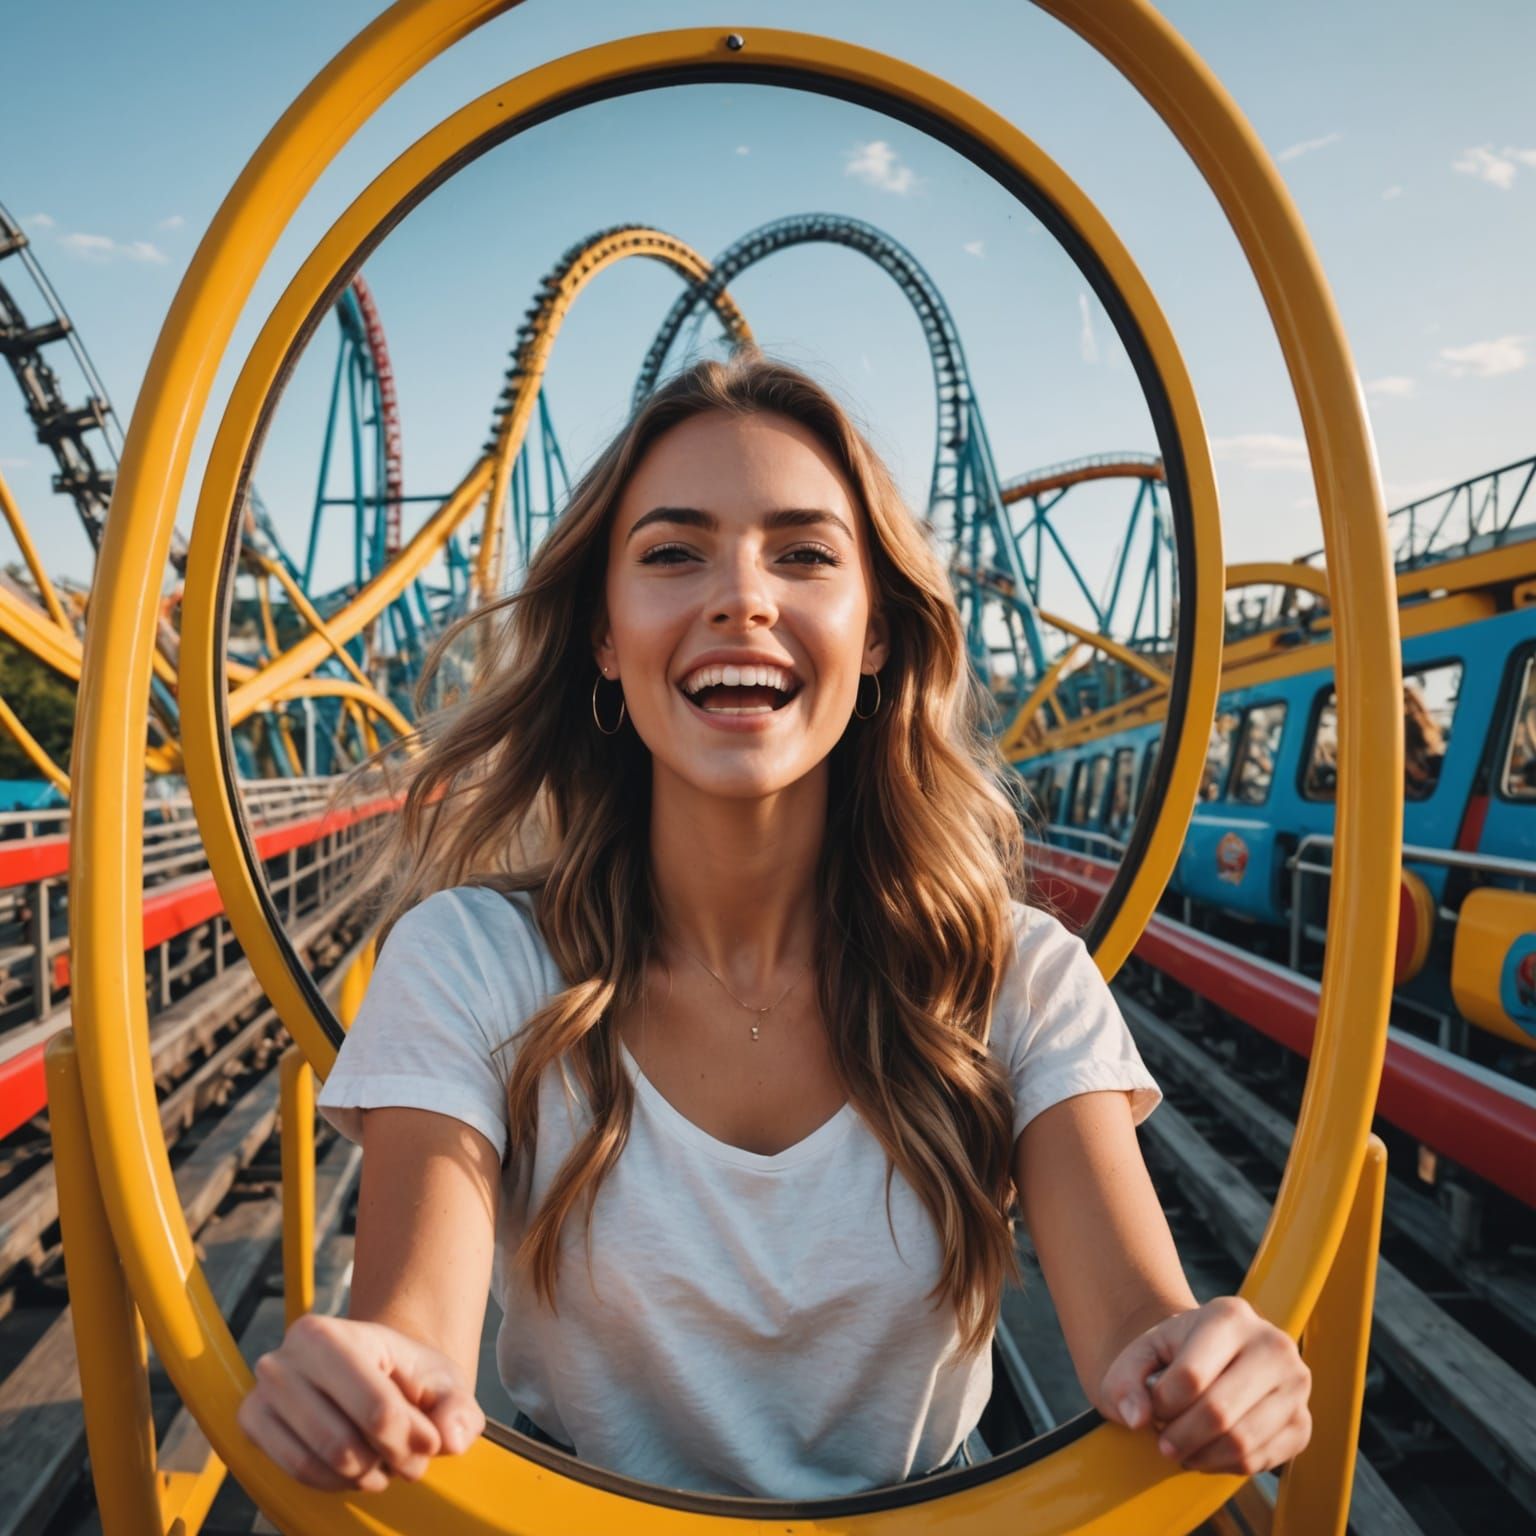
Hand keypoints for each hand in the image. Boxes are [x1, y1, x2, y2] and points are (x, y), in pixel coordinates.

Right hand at [237, 1314, 485, 1492]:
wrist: (369, 1367)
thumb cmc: (406, 1375)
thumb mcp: (442, 1382)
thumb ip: (458, 1409)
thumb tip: (455, 1438)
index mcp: (329, 1334)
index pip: (377, 1409)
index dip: (412, 1440)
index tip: (432, 1443)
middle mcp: (285, 1359)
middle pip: (346, 1443)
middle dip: (389, 1461)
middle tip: (411, 1460)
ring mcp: (262, 1393)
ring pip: (322, 1462)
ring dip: (365, 1475)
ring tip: (387, 1462)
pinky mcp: (251, 1424)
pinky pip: (297, 1473)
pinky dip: (335, 1481)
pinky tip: (359, 1467)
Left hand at [1096, 1296, 1311, 1475]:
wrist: (1211, 1359)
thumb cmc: (1172, 1357)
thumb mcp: (1139, 1356)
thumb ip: (1125, 1381)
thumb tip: (1136, 1418)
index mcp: (1229, 1315)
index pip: (1191, 1375)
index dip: (1162, 1404)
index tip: (1152, 1409)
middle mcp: (1272, 1344)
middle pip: (1218, 1411)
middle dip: (1180, 1436)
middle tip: (1162, 1442)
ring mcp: (1295, 1385)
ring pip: (1241, 1441)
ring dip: (1200, 1455)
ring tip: (1180, 1449)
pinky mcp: (1302, 1423)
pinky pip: (1260, 1461)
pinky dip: (1224, 1466)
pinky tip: (1206, 1453)